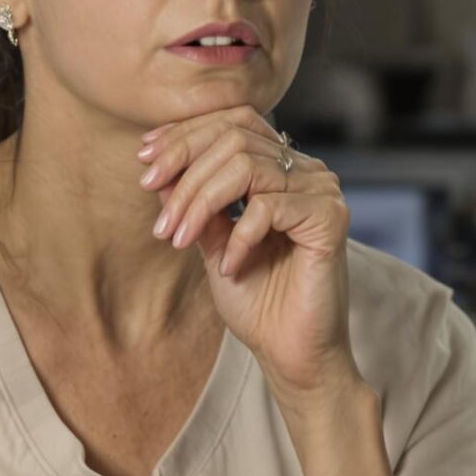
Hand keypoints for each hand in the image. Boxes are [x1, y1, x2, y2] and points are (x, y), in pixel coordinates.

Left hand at [139, 107, 358, 404]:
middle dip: (184, 174)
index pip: (232, 123)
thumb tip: (154, 165)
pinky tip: (230, 266)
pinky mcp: (331, 218)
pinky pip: (270, 206)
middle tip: (160, 221)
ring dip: (200, 203)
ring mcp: (322, 190)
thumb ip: (192, 202)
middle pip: (235, 138)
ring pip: (246, 166)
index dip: (185, 135)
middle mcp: (306, 170)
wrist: (290, 352)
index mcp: (281, 167)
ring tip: (181, 241)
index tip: (144, 162)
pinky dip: (238, 236)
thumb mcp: (210, 241)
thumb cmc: (256, 300)